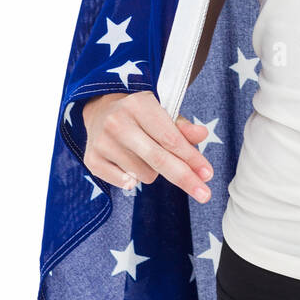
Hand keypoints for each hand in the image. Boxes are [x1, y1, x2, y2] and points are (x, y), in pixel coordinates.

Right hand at [81, 90, 213, 200]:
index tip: (208, 175)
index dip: (191, 159)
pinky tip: (128, 163)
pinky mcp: (91, 160)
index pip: (170, 139)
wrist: (100, 111)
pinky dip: (134, 179)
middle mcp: (117, 122)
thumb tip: (202, 135)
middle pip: (158, 159)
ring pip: (144, 175)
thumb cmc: (140, 115)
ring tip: (144, 154)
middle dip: (184, 178)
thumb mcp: (162, 114)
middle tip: (204, 194)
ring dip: (154, 172)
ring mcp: (102, 142)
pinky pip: (125, 183)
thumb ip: (183, 128)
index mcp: (139, 105)